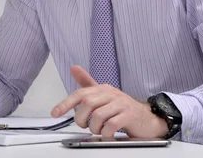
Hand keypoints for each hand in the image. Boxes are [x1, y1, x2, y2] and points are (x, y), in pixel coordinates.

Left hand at [51, 66, 167, 137]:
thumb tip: (74, 68)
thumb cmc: (122, 108)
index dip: (65, 103)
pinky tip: (107, 133)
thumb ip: (88, 83)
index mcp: (102, 88)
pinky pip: (112, 125)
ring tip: (97, 130)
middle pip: (87, 103)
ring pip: (98, 115)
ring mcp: (121, 104)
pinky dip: (106, 132)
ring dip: (93, 127)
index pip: (80, 94)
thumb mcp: (103, 94)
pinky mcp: (130, 115)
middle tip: (84, 125)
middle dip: (80, 118)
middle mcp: (111, 93)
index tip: (55, 113)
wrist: (148, 118)